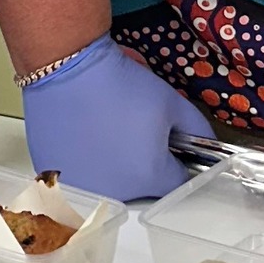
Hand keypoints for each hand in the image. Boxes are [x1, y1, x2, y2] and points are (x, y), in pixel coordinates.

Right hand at [21, 36, 206, 199]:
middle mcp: (117, 193)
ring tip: (103, 132)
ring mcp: (83, 190)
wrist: (66, 68)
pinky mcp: (55, 179)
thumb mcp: (170, 102)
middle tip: (131, 133)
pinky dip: (81, 164)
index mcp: (151, 178)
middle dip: (143, 164)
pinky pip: (78, 180)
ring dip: (112, 166)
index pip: (177, 183)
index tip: (166, 144)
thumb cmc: (119, 84)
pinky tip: (80, 137)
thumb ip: (197, 128)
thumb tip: (208, 142)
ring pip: (109, 185)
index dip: (175, 160)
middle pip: (142, 187)